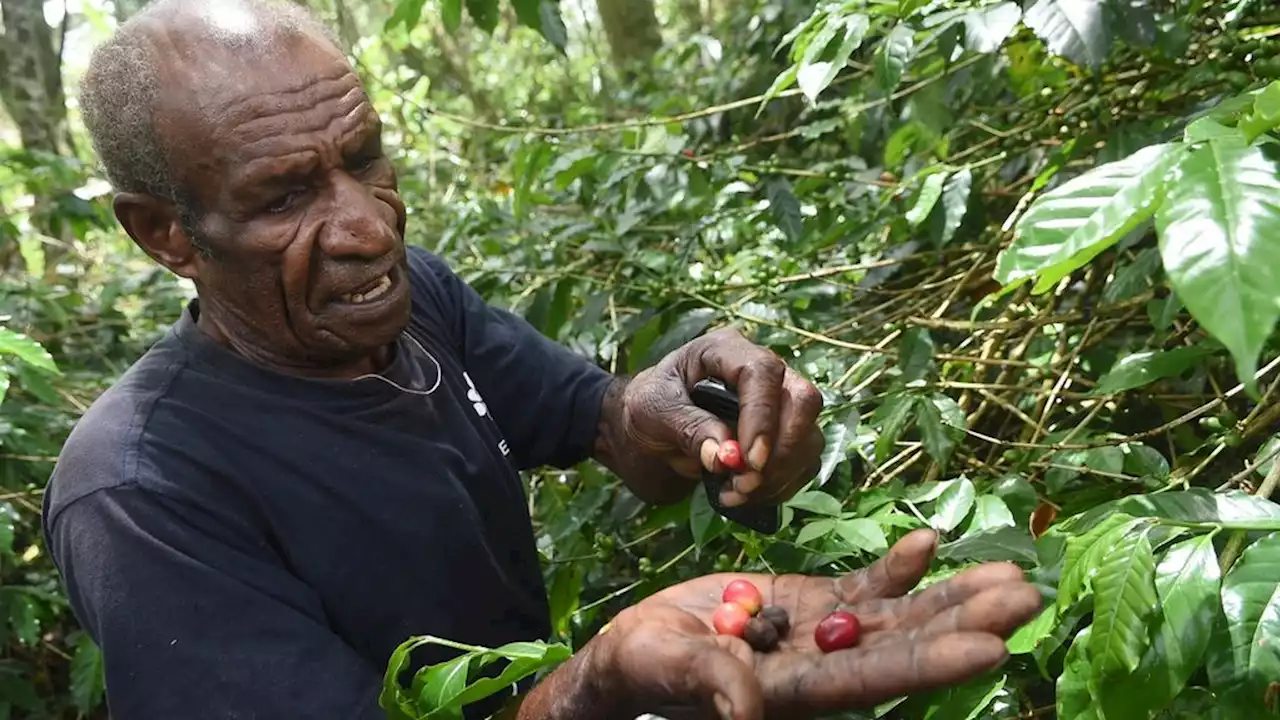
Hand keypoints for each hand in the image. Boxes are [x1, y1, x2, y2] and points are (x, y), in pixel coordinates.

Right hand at [587, 530, 1041, 719]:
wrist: (636, 652)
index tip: (991, 648)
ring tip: (1010, 574)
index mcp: (795, 692)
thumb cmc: (643, 667)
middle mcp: (823, 668)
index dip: (930, 663)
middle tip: (1027, 597)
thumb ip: (710, 684)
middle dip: (966, 622)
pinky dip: (898, 569)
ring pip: (898, 616)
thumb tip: (745, 714)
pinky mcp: (809, 605)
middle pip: (905, 645)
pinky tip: (931, 543)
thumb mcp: (669, 669)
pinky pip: (864, 589)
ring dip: (952, 596)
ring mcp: (821, 635)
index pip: (873, 680)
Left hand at [622, 327, 824, 506]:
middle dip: (782, 449)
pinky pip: (802, 462)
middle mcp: (762, 371)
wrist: (648, 432)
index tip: (748, 460)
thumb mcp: (653, 414)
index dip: (761, 417)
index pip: (762, 373)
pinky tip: (744, 495)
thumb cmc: (647, 410)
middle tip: (746, 481)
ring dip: (778, 474)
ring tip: (736, 493)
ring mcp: (778, 403)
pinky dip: (779, 486)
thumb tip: (727, 456)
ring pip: (809, 436)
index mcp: (725, 351)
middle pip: (804, 399)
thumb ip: (689, 429)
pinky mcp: (783, 436)